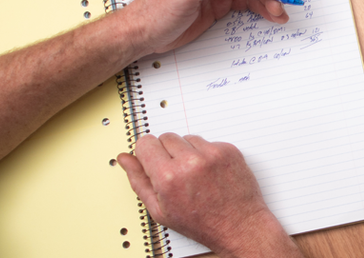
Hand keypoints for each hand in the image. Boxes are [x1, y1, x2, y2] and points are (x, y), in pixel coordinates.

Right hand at [117, 134, 302, 257]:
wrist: (239, 225)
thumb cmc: (201, 223)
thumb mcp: (161, 210)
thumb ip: (139, 181)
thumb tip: (125, 159)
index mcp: (169, 177)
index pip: (146, 143)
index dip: (147, 153)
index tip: (152, 161)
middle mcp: (190, 161)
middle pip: (165, 137)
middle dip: (166, 153)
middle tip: (176, 174)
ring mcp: (211, 154)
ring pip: (186, 137)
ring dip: (187, 152)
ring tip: (194, 175)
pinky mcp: (228, 149)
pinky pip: (207, 141)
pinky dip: (206, 153)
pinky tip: (209, 172)